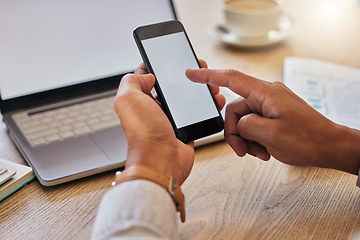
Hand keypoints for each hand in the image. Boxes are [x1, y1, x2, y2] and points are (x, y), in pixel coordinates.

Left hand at [114, 60, 224, 183]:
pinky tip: (215, 100)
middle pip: (172, 86)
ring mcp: (171, 120)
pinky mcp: (186, 129)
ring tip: (209, 84)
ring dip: (199, 90)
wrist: (162, 160)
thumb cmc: (144, 132)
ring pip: (188, 98)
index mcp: (140, 99)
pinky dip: (208, 106)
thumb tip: (148, 76)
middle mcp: (155, 109)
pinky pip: (199, 114)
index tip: (172, 56)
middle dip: (185, 75)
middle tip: (198, 67)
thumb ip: (131, 80)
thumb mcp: (127, 98)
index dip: (160, 65)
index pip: (148, 77)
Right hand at [186, 68, 359, 174]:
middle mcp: (266, 95)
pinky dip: (254, 139)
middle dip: (234, 133)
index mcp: (266, 93)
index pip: (231, 78)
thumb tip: (239, 123)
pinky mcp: (272, 114)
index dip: (208, 76)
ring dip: (246, 139)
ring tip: (259, 152)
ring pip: (243, 121)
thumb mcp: (271, 135)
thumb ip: (246, 125)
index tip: (192, 73)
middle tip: (242, 150)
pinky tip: (265, 150)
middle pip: (235, 110)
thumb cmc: (308, 140)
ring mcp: (270, 105)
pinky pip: (253, 125)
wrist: (329, 147)